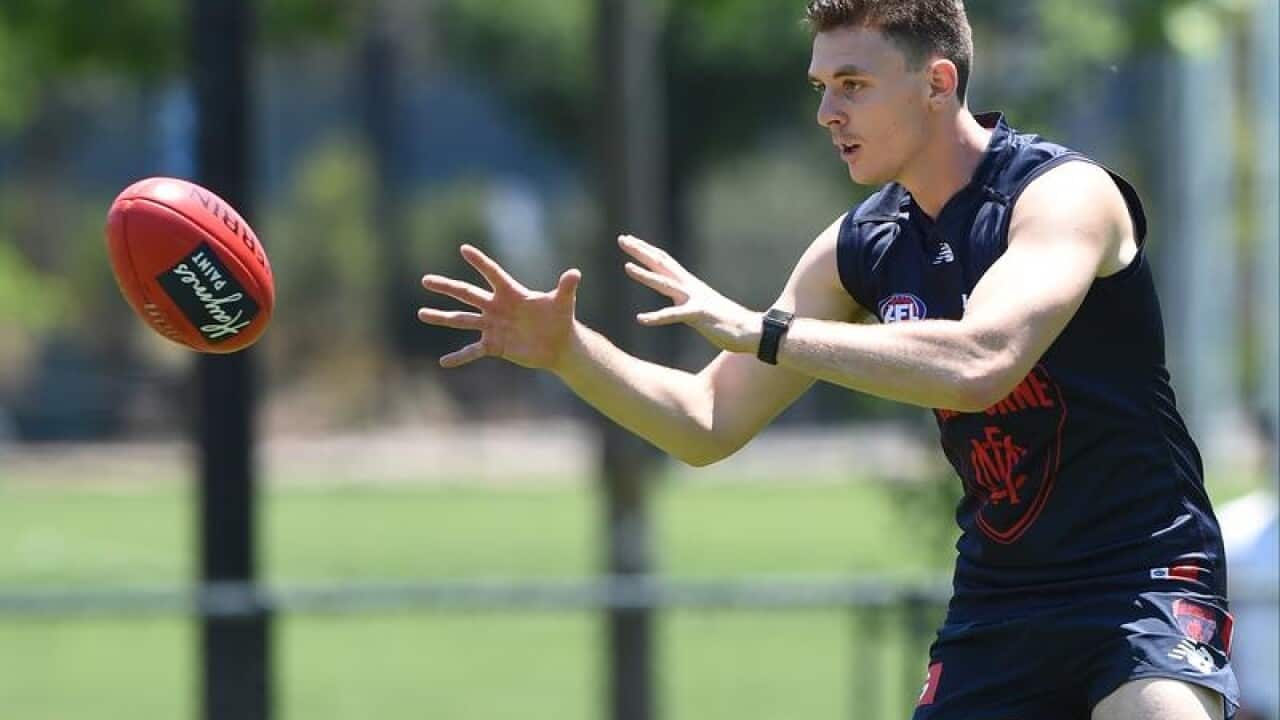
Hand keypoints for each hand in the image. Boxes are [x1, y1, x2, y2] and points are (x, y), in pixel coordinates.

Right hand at [417, 245, 581, 369]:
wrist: (558, 344)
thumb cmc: (560, 319)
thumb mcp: (563, 302)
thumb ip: (566, 287)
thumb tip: (575, 273)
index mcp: (511, 293)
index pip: (492, 273)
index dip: (480, 262)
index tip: (464, 248)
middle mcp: (496, 307)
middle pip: (467, 294)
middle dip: (447, 287)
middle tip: (426, 280)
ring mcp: (492, 326)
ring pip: (462, 320)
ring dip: (442, 318)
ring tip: (422, 313)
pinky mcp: (494, 345)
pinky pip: (473, 351)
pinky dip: (460, 357)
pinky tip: (444, 363)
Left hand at [618, 234, 759, 353]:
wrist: (751, 331)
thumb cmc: (726, 322)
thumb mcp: (700, 306)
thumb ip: (685, 300)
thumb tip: (675, 296)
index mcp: (689, 285)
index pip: (664, 262)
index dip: (646, 250)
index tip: (630, 240)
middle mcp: (690, 288)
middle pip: (662, 264)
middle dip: (641, 252)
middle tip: (622, 239)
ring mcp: (695, 300)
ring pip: (666, 284)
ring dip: (646, 276)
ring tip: (626, 267)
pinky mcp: (699, 315)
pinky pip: (675, 316)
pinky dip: (658, 317)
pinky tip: (641, 319)